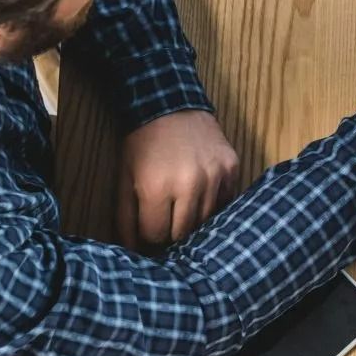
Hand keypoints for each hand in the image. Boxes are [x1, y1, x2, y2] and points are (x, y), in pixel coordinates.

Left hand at [117, 109, 241, 249]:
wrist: (171, 104)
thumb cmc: (143, 144)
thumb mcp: (124, 178)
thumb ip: (125, 218)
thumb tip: (132, 250)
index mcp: (156, 189)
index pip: (156, 235)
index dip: (149, 232)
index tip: (149, 223)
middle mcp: (189, 185)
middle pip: (183, 233)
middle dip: (171, 230)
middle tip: (166, 217)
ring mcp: (214, 176)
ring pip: (206, 221)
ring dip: (193, 219)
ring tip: (183, 207)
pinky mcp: (231, 167)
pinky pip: (226, 201)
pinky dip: (214, 203)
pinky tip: (203, 194)